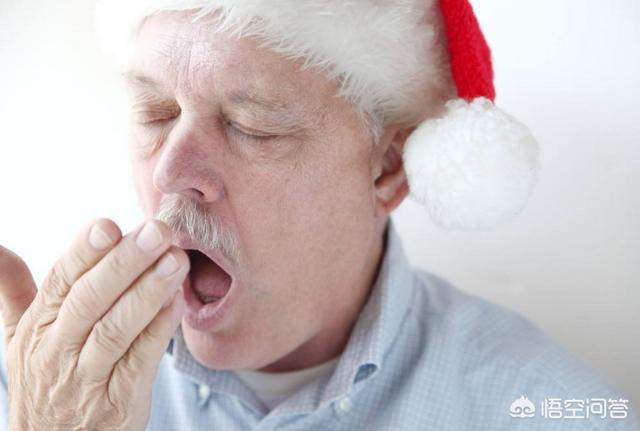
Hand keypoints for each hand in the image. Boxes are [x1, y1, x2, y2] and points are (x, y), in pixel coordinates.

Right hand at [0, 219, 188, 429]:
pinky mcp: (117, 402)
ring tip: (175, 261)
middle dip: (124, 263)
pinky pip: (139, 362)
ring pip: (115, 330)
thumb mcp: (21, 337)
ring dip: (148, 293)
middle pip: (89, 300)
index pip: (60, 282)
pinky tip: (177, 304)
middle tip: (156, 231)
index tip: (108, 225)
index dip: (83, 253)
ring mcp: (86, 379)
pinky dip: (159, 331)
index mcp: (37, 327)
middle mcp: (56, 351)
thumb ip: (13, 290)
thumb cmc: (46, 380)